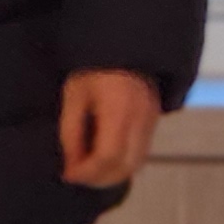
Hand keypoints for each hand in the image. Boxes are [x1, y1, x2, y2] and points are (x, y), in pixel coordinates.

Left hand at [58, 68, 163, 189]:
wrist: (121, 44)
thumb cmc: (93, 68)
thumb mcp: (74, 95)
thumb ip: (71, 132)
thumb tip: (72, 166)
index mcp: (118, 108)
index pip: (108, 155)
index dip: (88, 172)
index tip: (68, 174)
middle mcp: (141, 117)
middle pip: (127, 166)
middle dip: (100, 179)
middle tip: (78, 176)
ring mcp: (152, 119)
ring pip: (137, 164)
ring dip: (113, 175)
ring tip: (89, 170)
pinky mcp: (155, 119)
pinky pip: (142, 153)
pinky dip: (123, 164)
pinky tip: (104, 160)